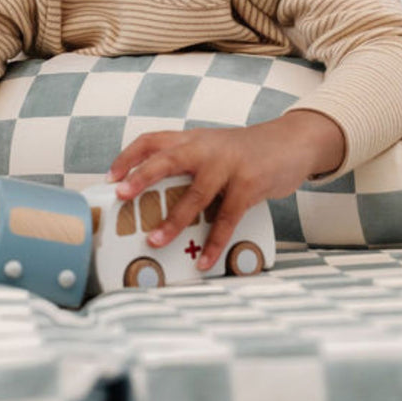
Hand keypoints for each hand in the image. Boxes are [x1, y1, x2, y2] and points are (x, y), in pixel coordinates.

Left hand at [107, 110, 344, 271]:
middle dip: (141, 176)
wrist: (291, 141)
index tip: (110, 177)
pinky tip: (203, 260)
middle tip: (121, 195)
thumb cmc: (246, 151)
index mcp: (192, 139)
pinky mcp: (249, 184)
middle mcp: (205, 148)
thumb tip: (156, 195)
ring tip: (154, 240)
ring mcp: (228, 165)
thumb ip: (188, 163)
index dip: (128, 157)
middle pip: (167, 158)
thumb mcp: (213, 148)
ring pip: (195, 193)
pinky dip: (214, 242)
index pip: (152, 140)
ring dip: (173, 219)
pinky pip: (227, 217)